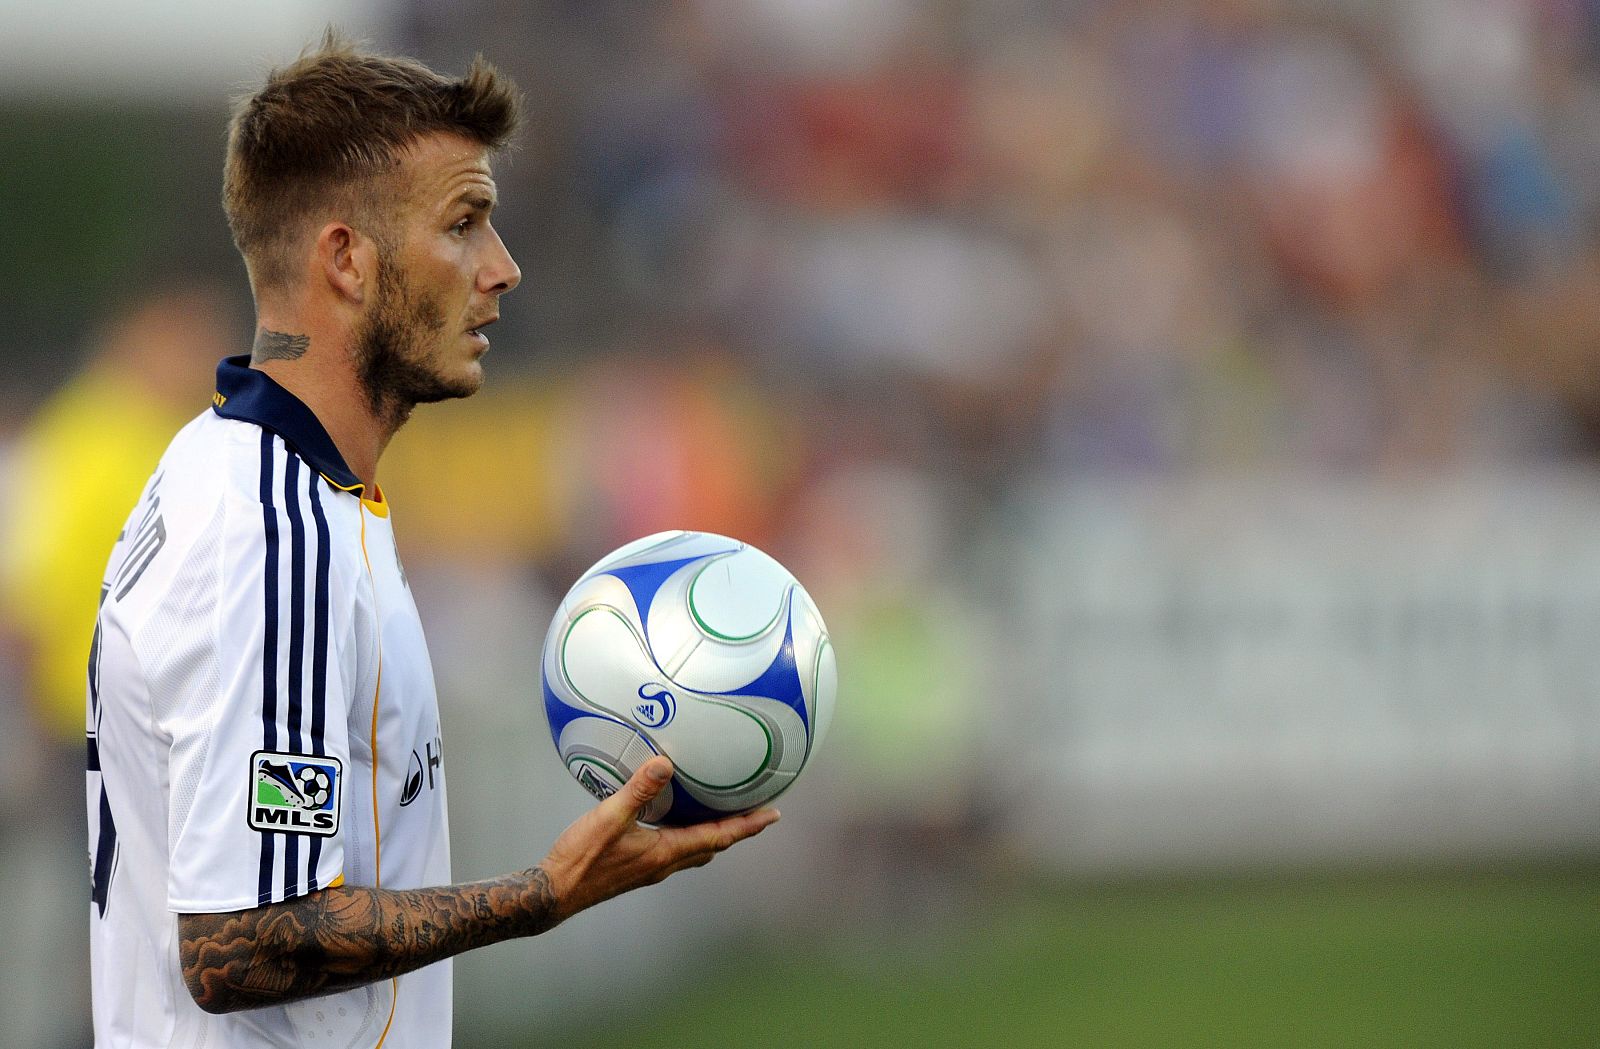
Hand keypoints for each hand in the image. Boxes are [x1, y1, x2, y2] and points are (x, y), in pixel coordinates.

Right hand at [536, 756, 778, 924]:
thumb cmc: (581, 859)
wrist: (554, 892)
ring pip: (694, 849)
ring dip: (713, 832)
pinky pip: (674, 848)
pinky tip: (674, 816)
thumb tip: (665, 763)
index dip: (748, 826)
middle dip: (737, 829)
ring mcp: (651, 868)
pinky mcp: (637, 867)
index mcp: (666, 852)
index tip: (774, 814)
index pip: (718, 837)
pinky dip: (687, 833)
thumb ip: (637, 790)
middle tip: (756, 811)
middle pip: (712, 845)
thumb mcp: (609, 818)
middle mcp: (664, 864)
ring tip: (724, 810)